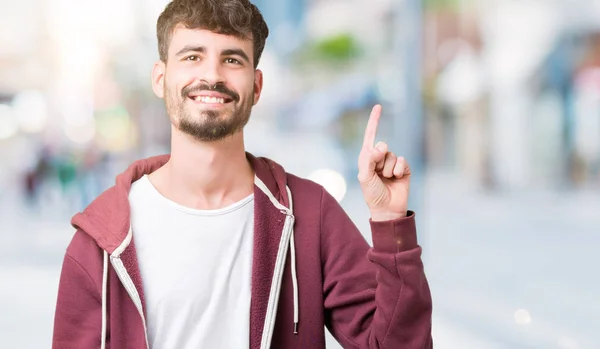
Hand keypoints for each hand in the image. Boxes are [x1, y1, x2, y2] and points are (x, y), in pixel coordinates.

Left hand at [357, 105, 410, 220]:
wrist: (387, 209)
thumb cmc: (372, 194)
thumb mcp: (365, 177)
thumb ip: (369, 160)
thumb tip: (381, 146)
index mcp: (367, 158)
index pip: (371, 136)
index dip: (374, 121)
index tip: (378, 106)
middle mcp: (379, 158)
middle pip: (382, 145)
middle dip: (379, 159)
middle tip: (377, 174)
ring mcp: (392, 163)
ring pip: (392, 155)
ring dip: (388, 169)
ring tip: (386, 180)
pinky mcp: (403, 168)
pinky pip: (402, 161)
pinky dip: (398, 170)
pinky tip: (396, 179)